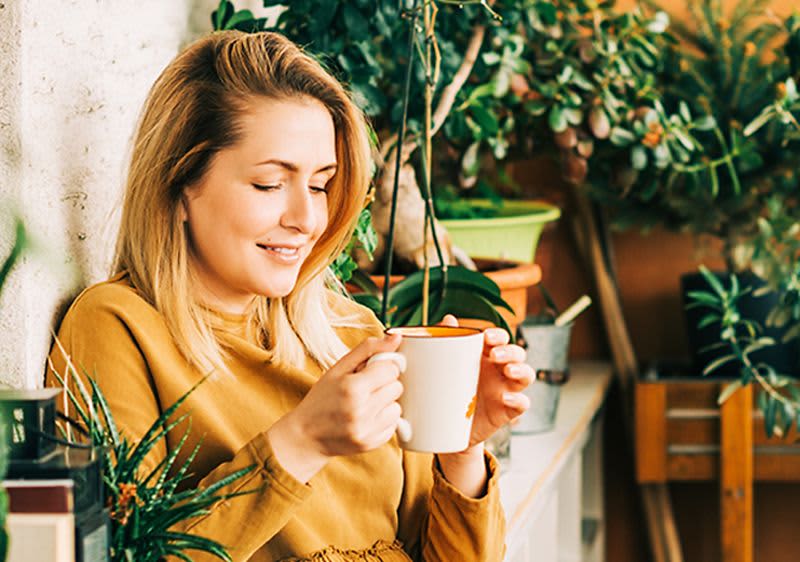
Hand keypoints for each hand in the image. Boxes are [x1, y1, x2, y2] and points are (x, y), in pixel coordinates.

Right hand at [267, 333, 403, 481]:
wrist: (305, 436)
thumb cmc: (322, 398)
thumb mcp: (338, 368)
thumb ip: (368, 349)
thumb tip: (396, 336)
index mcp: (353, 387)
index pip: (391, 369)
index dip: (382, 367)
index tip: (371, 371)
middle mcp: (361, 410)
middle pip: (397, 387)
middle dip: (384, 384)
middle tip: (365, 388)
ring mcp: (367, 430)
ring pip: (397, 408)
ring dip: (385, 404)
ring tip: (365, 405)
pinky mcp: (371, 444)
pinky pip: (393, 425)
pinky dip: (383, 421)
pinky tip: (365, 419)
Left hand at [439, 315, 533, 446]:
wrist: (447, 426)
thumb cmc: (449, 390)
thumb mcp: (446, 368)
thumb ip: (448, 343)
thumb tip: (448, 320)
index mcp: (486, 356)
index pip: (500, 339)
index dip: (498, 335)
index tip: (486, 337)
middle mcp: (500, 370)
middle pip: (517, 354)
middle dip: (510, 351)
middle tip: (495, 355)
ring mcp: (506, 389)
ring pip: (527, 375)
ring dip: (521, 370)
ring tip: (509, 370)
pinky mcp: (508, 411)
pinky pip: (523, 404)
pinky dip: (519, 400)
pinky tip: (506, 398)